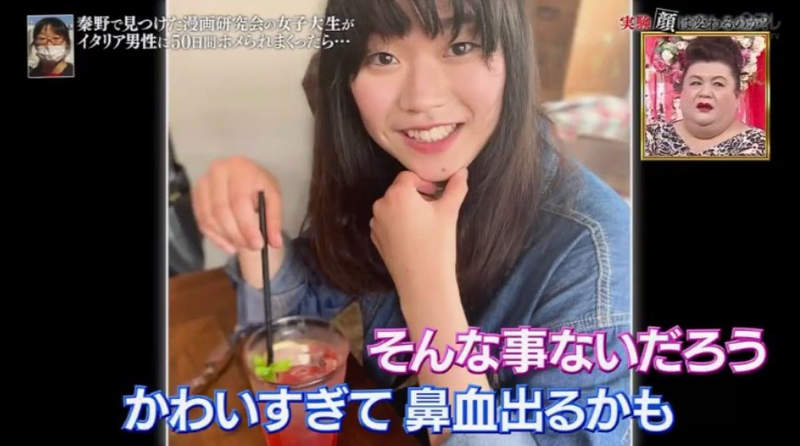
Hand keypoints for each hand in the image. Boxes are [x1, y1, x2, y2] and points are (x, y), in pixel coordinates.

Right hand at [191, 156, 282, 253]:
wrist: (243, 175)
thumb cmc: (258, 184)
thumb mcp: (273, 197)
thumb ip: (274, 219)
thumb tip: (275, 242)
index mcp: (238, 167)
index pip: (239, 201)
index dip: (247, 226)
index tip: (257, 244)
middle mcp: (216, 172)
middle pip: (221, 211)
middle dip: (236, 235)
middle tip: (251, 247)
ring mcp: (202, 183)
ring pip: (209, 219)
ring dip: (226, 238)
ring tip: (242, 245)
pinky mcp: (196, 196)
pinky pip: (202, 222)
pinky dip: (216, 238)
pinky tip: (229, 244)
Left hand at [369, 168, 468, 299]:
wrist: (423, 282)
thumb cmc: (437, 245)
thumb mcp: (449, 212)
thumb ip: (456, 188)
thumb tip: (462, 171)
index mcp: (398, 194)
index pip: (409, 176)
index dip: (424, 182)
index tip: (437, 193)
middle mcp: (381, 205)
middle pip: (400, 191)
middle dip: (416, 196)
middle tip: (434, 209)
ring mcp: (376, 223)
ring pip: (393, 207)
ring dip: (407, 210)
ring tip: (424, 225)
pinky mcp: (376, 239)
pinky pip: (387, 223)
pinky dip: (399, 224)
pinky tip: (414, 237)